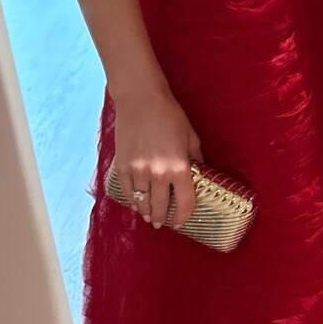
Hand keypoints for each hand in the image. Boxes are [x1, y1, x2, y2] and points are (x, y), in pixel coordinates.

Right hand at [113, 88, 205, 229]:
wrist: (141, 100)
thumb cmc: (169, 115)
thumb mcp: (191, 137)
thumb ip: (196, 159)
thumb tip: (200, 173)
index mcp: (179, 167)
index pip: (184, 201)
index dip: (183, 215)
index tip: (180, 222)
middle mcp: (158, 173)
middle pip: (160, 206)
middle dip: (161, 218)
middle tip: (161, 223)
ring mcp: (138, 171)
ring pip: (142, 202)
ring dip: (145, 212)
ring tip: (148, 217)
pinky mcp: (122, 165)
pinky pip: (127, 190)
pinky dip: (131, 200)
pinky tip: (135, 203)